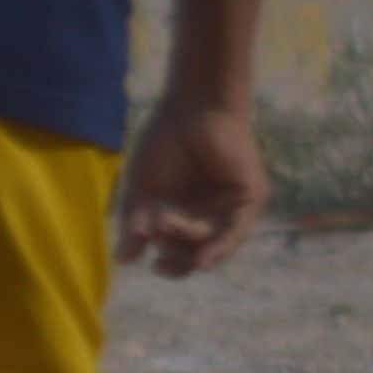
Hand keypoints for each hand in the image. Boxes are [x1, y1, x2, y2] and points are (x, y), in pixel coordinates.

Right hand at [120, 100, 266, 277]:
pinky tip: (203, 259)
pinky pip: (237, 231)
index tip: (153, 266)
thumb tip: (122, 260)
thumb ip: (135, 224)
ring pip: (216, 244)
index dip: (170, 265)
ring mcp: (234, 208)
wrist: (191, 106)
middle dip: (177, 249)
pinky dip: (220, 247)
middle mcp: (214, 217)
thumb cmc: (164, 142)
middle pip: (198, 253)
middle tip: (158, 226)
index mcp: (189, 218)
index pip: (182, 254)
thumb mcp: (143, 189)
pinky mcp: (250, 197)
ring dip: (191, 243)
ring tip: (169, 224)